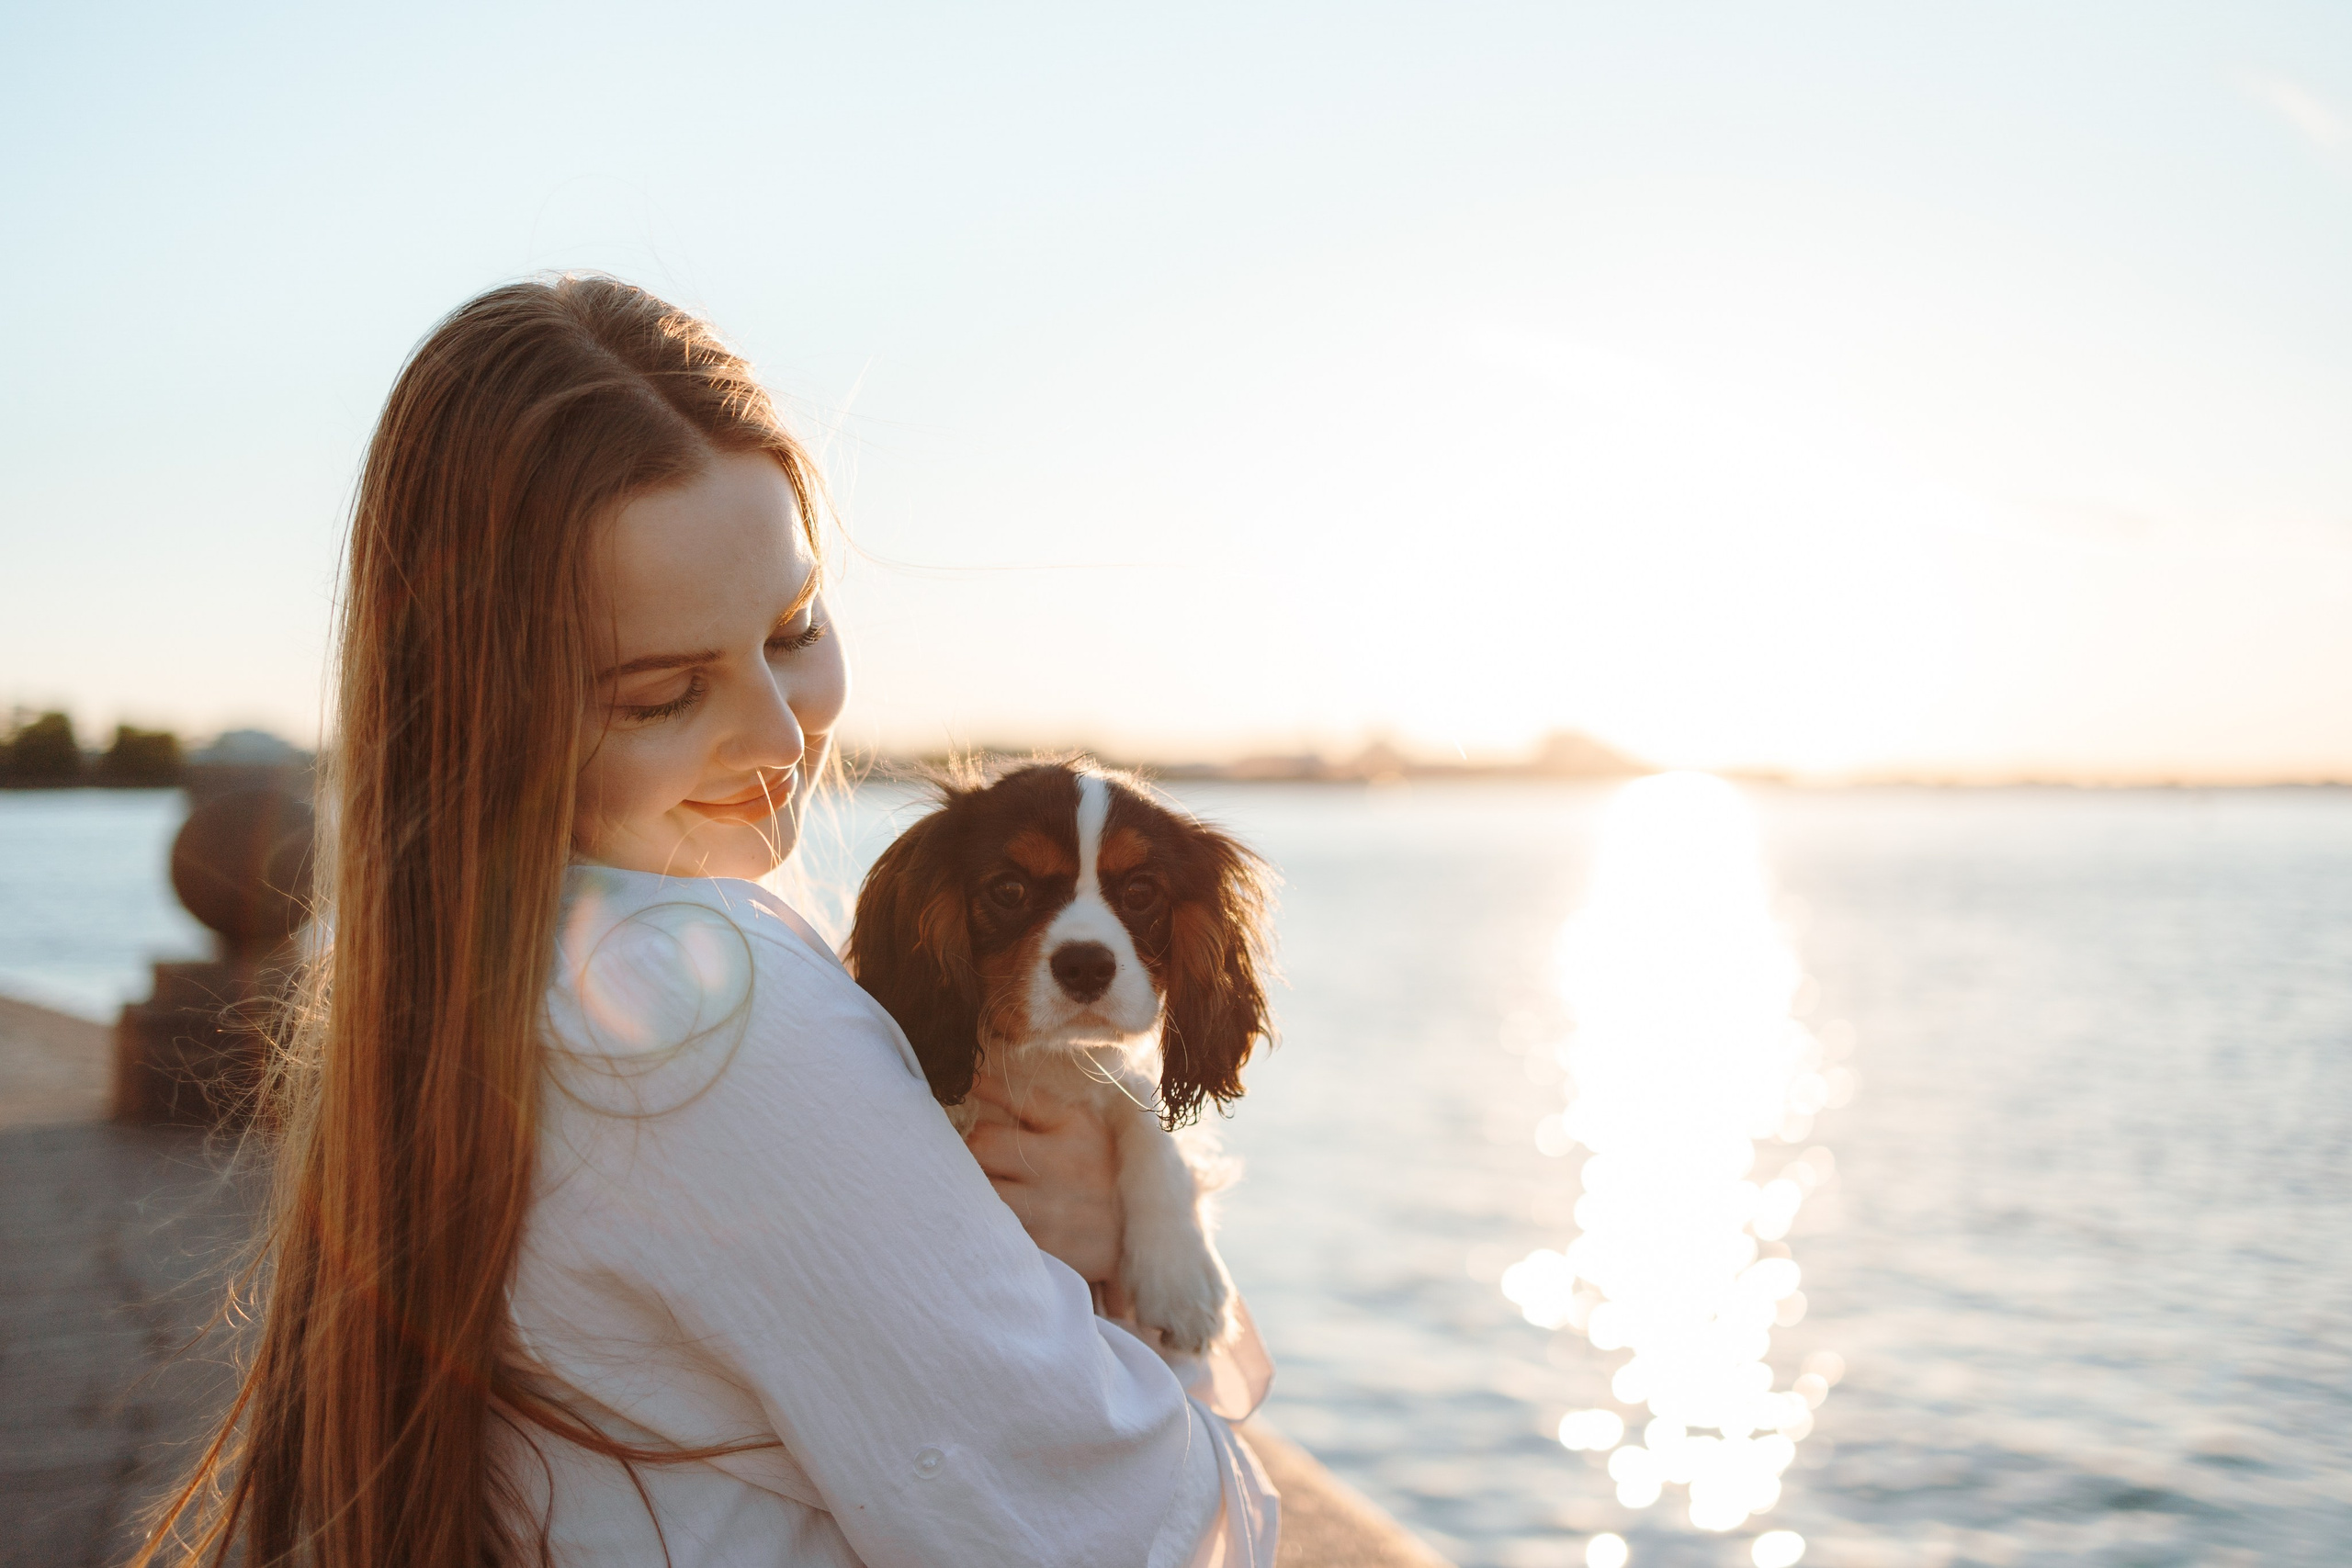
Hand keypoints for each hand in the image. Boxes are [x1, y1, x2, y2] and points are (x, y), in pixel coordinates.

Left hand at [964, 1064, 1129, 1309]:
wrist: (1142, 1238)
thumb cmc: (1107, 1176)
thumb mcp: (1091, 1131)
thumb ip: (1048, 1112)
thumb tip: (985, 1085)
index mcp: (1076, 1126)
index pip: (1015, 1096)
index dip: (983, 1085)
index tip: (968, 1081)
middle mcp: (1060, 1162)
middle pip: (982, 1143)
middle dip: (975, 1147)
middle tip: (981, 1154)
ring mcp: (1048, 1206)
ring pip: (979, 1188)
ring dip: (975, 1186)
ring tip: (984, 1187)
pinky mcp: (1041, 1244)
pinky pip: (993, 1225)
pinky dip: (989, 1220)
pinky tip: (997, 1218)